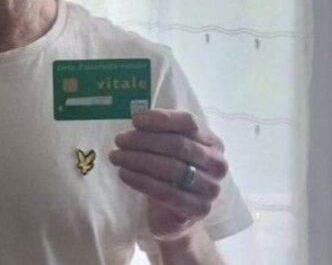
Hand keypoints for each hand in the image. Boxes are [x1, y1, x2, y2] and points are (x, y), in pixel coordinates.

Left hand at [108, 109, 228, 240]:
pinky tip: (124, 174)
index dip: (161, 119)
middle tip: (119, 140)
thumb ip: (159, 133)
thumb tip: (137, 121)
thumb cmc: (170, 173)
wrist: (176, 213)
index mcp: (211, 141)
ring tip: (116, 157)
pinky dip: (141, 181)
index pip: (189, 122)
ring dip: (138, 160)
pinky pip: (166, 193)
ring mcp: (210, 188)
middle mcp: (216, 163)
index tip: (136, 119)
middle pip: (178, 144)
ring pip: (171, 168)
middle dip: (144, 140)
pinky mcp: (198, 208)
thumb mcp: (169, 149)